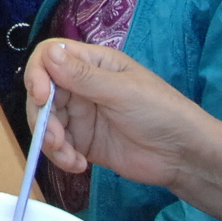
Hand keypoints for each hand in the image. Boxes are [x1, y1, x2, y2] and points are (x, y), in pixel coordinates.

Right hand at [22, 39, 207, 187]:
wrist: (183, 156)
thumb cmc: (161, 112)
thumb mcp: (122, 91)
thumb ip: (83, 76)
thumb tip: (49, 54)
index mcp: (93, 63)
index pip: (50, 57)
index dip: (38, 73)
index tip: (40, 96)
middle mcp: (81, 86)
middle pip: (41, 93)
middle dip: (42, 117)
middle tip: (55, 139)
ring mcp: (81, 115)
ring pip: (46, 121)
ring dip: (49, 140)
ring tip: (69, 157)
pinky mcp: (83, 142)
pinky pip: (58, 146)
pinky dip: (61, 157)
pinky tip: (78, 165)